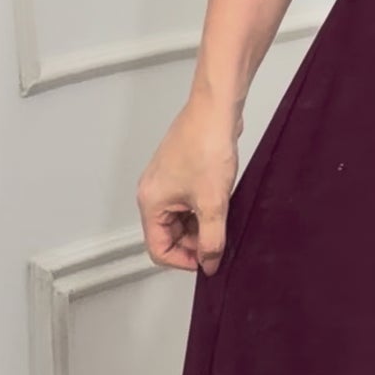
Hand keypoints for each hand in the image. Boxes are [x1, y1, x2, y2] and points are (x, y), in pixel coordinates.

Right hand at [138, 93, 242, 276]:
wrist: (216, 109)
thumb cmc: (206, 144)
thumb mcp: (213, 203)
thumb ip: (212, 240)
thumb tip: (209, 264)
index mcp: (151, 202)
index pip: (158, 250)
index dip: (184, 261)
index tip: (208, 261)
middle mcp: (153, 193)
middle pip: (169, 236)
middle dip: (195, 243)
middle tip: (221, 240)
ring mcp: (167, 183)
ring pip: (181, 220)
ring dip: (202, 225)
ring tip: (223, 218)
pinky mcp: (182, 173)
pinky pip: (189, 203)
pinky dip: (204, 209)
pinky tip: (222, 203)